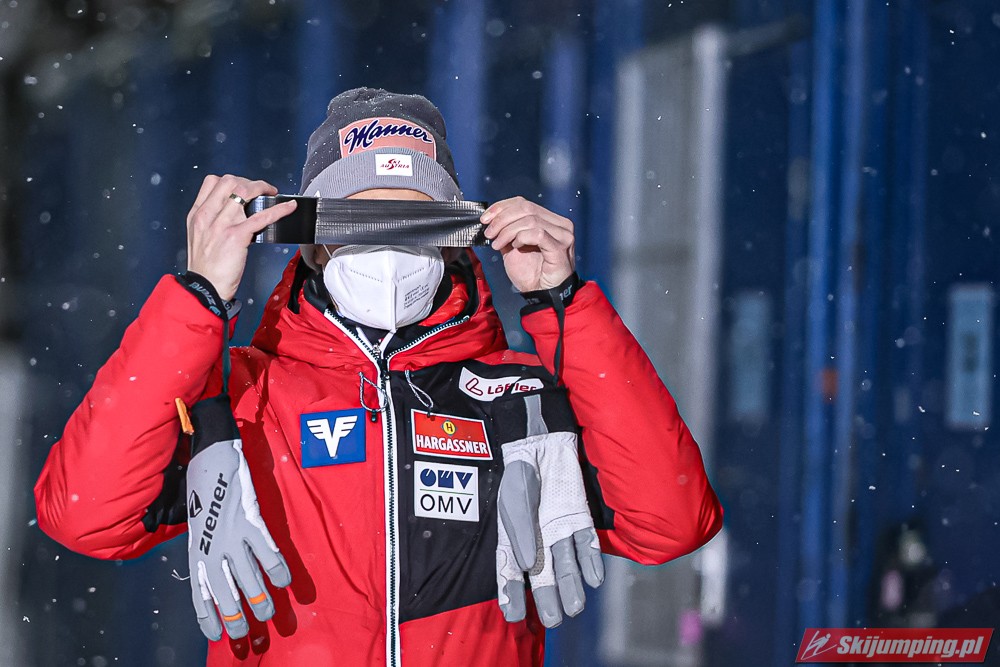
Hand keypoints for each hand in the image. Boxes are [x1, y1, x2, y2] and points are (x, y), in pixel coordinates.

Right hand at [186, 175, 296, 300]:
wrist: (205, 287)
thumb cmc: (206, 267)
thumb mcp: (199, 237)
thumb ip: (212, 220)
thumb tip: (235, 211)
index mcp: (197, 214)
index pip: (212, 182)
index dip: (232, 180)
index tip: (245, 186)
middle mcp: (207, 215)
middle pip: (230, 182)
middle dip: (250, 181)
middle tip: (262, 189)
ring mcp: (222, 224)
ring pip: (244, 192)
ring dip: (264, 188)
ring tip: (273, 193)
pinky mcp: (236, 236)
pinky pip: (261, 216)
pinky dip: (279, 209)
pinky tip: (289, 207)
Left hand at [186, 395, 291, 640]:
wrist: (209, 455)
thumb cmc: (203, 488)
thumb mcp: (198, 523)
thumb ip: (207, 547)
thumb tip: (221, 570)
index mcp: (196, 550)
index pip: (199, 595)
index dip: (209, 619)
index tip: (220, 638)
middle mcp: (211, 547)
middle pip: (225, 594)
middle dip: (238, 620)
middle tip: (250, 637)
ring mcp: (231, 535)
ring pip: (248, 579)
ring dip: (260, 601)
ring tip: (271, 615)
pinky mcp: (250, 520)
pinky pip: (267, 552)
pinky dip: (277, 569)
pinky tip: (285, 581)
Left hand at [481, 197, 574, 291]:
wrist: (542, 294)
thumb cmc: (532, 274)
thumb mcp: (513, 246)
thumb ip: (507, 230)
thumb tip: (491, 219)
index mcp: (550, 220)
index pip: (524, 203)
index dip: (502, 207)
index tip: (485, 218)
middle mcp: (559, 224)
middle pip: (526, 208)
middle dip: (501, 219)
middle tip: (489, 233)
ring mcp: (562, 235)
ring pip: (529, 220)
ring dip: (507, 231)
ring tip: (498, 244)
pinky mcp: (560, 247)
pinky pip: (537, 233)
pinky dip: (521, 238)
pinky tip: (515, 247)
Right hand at [494, 388, 603, 627]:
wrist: (542, 443)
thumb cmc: (521, 473)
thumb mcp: (514, 502)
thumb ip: (521, 533)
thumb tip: (529, 566)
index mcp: (515, 538)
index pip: (511, 572)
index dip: (511, 593)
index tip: (514, 615)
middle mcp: (539, 539)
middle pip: (543, 575)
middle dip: (549, 598)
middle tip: (555, 619)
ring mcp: (560, 530)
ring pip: (567, 564)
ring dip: (572, 585)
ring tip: (576, 607)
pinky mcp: (579, 518)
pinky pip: (587, 543)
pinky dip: (591, 560)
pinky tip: (595, 579)